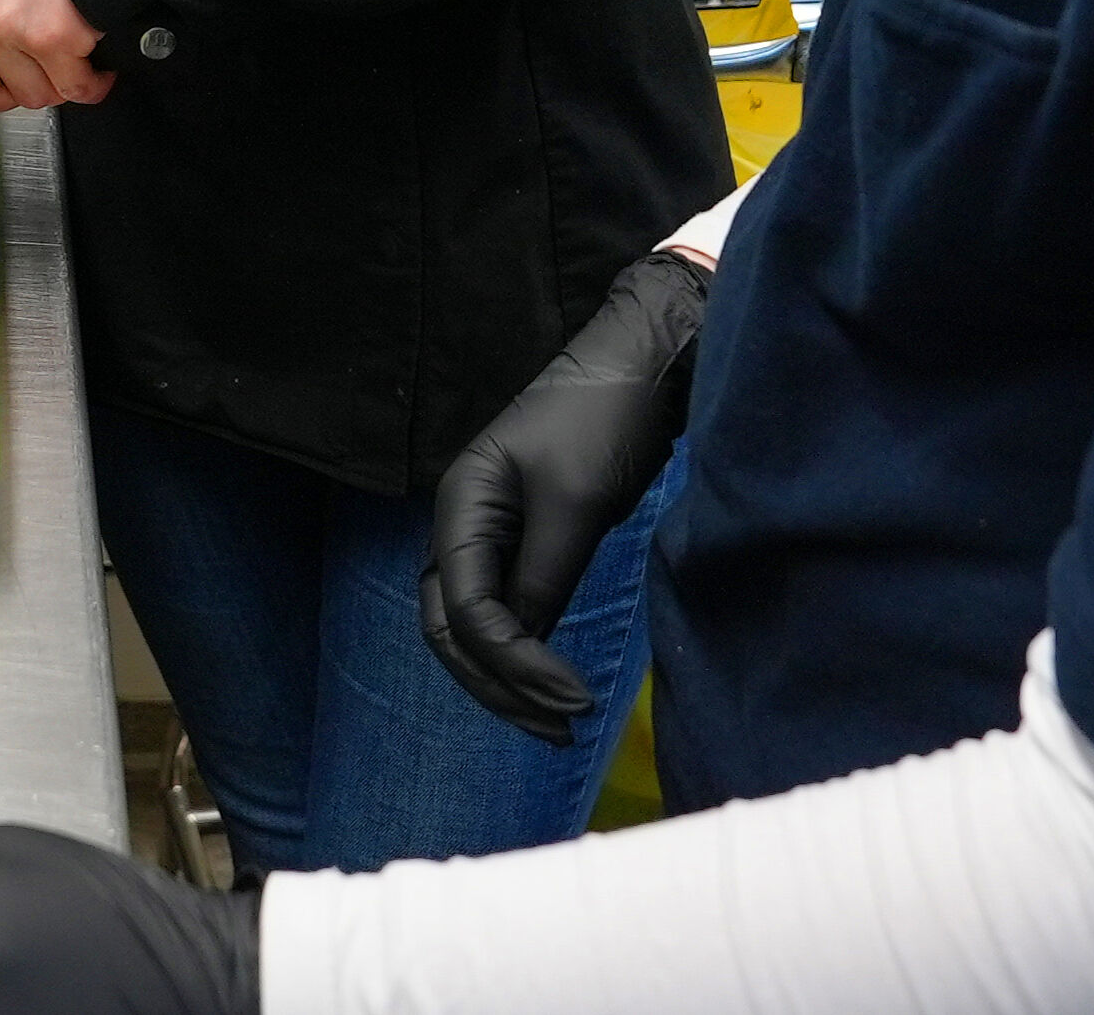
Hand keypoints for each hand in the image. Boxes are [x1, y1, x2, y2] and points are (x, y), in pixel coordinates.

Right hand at [419, 249, 708, 744]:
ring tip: (561, 722)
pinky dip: (528, 653)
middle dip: (498, 684)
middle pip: (452, 629)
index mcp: (461, 505)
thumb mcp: (575, 500)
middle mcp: (465, 525)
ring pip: (477, 628)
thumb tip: (524, 645)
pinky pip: (510, 612)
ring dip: (510, 679)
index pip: (462, 609)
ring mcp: (494, 536)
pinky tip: (556, 683)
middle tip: (559, 728)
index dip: (509, 663)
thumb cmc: (602, 419)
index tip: (572, 698)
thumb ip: (544, 575)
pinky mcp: (529, 543)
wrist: (640, 365)